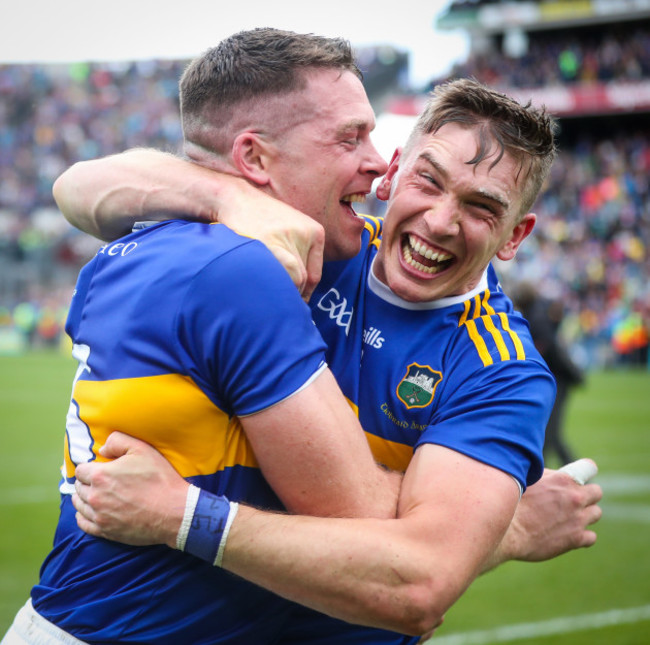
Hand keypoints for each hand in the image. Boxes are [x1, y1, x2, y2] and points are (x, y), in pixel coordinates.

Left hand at [73, 432, 188, 547]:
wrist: (173, 511)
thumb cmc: (160, 478)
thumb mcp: (142, 449)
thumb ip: (117, 441)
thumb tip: (102, 450)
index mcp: (101, 475)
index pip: (80, 470)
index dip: (89, 467)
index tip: (99, 468)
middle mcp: (95, 496)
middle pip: (78, 487)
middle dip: (87, 482)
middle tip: (100, 480)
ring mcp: (99, 516)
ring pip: (79, 505)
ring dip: (84, 498)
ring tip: (95, 494)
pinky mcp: (106, 531)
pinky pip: (84, 524)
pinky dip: (84, 516)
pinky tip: (91, 511)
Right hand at [217, 182, 324, 300]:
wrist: (236, 199)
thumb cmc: (260, 221)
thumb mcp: (289, 232)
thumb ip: (298, 256)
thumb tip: (301, 294)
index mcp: (315, 232)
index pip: (314, 275)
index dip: (303, 293)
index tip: (292, 301)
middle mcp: (305, 234)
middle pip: (303, 278)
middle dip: (290, 293)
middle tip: (276, 301)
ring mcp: (288, 237)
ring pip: (293, 278)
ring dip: (280, 288)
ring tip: (266, 291)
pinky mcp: (270, 241)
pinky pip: (279, 272)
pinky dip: (272, 282)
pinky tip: (261, 283)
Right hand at [497, 459, 601, 563]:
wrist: (508, 531)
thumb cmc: (512, 503)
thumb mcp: (528, 479)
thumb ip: (548, 476)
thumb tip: (556, 475)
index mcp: (563, 479)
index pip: (589, 467)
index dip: (584, 471)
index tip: (579, 476)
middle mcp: (575, 497)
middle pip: (597, 492)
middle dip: (587, 494)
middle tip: (571, 500)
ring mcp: (578, 519)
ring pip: (596, 513)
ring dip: (585, 514)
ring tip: (568, 517)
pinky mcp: (576, 539)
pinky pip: (591, 536)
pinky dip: (582, 536)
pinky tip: (567, 534)